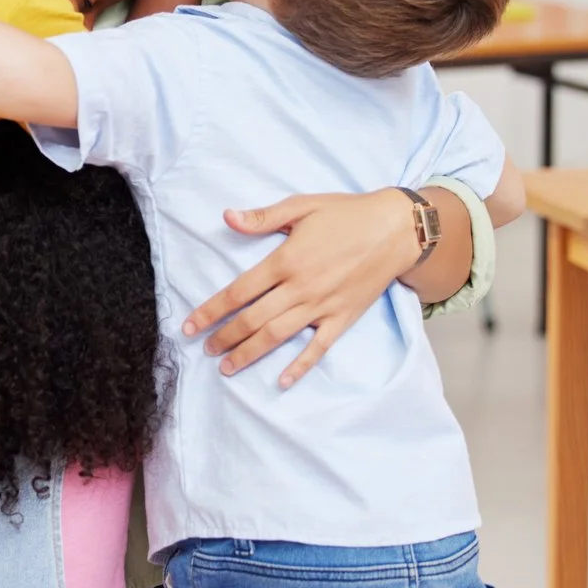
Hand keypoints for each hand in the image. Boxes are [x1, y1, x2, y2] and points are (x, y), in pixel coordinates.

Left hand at [182, 189, 421, 387]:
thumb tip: (227, 217)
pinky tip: (281, 381)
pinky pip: (318, 348)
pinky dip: (299, 366)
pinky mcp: (343, 318)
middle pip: (253, 320)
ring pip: (277, 337)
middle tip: (205, 349)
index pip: (238, 292)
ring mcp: (322, 306)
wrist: (396, 228)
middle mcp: (300, 288)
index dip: (212, 311)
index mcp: (285, 261)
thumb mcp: (302, 206)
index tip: (190, 325)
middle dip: (225, 338)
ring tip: (227, 367)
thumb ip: (263, 217)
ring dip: (249, 354)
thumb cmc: (346, 213)